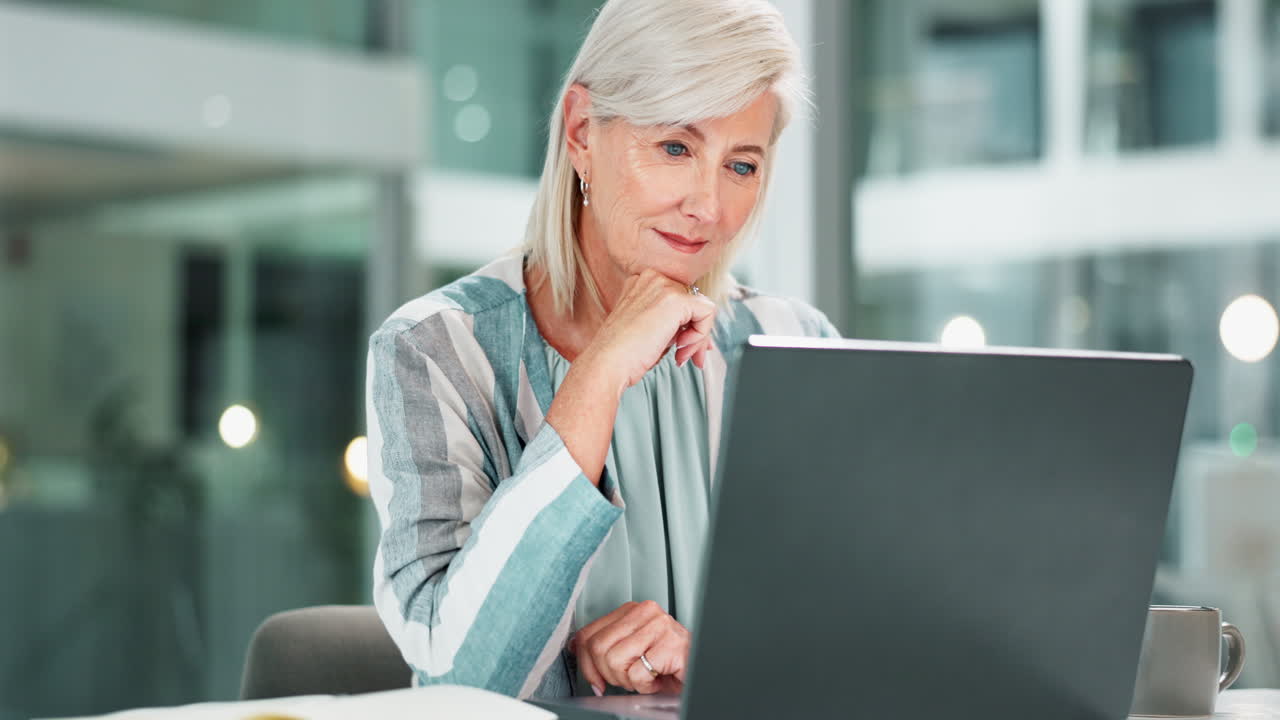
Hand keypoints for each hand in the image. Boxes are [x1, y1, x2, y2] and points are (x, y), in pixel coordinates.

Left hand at [570, 600, 689, 694]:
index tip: (595, 679)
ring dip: (629, 681)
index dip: (585, 663)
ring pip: (615, 661)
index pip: (588, 633)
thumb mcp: (632, 649)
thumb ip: (605, 644)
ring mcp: (660, 626)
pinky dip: (645, 686)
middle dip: (610, 674)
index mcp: (633, 610)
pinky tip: (658, 679)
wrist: (700, 672)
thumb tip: (574, 647)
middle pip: (598, 648)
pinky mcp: (670, 645)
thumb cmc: (668, 663)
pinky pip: (637, 674)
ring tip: (646, 677)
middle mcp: (646, 611)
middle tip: (630, 678)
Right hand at [582, 269, 716, 391]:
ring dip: (698, 337)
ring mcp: (664, 286)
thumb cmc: (623, 354)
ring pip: (702, 308)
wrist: (607, 363)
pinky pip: (708, 312)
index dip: (686, 324)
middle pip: (692, 302)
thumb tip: (701, 333)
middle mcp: (652, 277)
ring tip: (682, 356)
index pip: (679, 297)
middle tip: (685, 356)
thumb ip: (671, 322)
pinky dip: (701, 334)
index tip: (682, 347)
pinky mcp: (677, 299)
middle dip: (695, 333)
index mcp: (642, 281)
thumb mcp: (648, 329)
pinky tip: (681, 348)